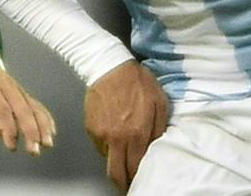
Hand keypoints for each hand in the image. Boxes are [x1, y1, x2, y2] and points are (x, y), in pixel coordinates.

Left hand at [0, 56, 55, 155]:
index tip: (12, 146)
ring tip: (47, 144)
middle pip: (22, 109)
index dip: (8, 128)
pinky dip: (45, 117)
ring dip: (42, 126)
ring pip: (33, 107)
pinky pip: (36, 104)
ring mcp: (16, 88)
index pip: (1, 109)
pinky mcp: (21, 92)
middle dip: (31, 131)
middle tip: (34, 150)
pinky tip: (51, 131)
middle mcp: (6, 87)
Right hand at [84, 60, 167, 191]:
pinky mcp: (90, 128)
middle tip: (129, 183)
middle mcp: (117, 138)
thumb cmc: (137, 82)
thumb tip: (157, 149)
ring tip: (123, 154)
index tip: (141, 182)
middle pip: (117, 174)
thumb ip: (159, 129)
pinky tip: (114, 135)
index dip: (138, 179)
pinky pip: (99, 146)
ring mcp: (101, 134)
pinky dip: (107, 146)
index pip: (136, 168)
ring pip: (107, 161)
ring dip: (116, 162)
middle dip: (123, 183)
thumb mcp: (159, 103)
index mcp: (138, 133)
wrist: (110, 66)